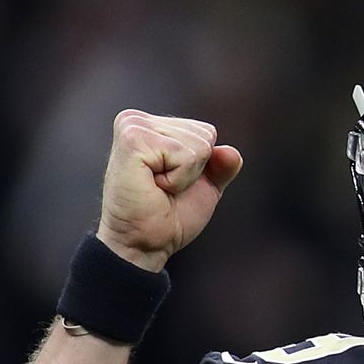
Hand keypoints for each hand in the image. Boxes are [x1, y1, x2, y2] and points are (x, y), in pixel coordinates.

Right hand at [96, 110, 243, 271]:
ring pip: (199, 145)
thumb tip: (231, 153)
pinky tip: (153, 186)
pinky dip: (178, 180)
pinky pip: (185, 155)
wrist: (144, 244)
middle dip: (193, 170)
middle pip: (205, 135)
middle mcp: (138, 119)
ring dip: (184, 176)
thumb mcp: (204, 187)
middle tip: (162, 188)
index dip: (201, 166)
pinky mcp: (132, 139)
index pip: (206, 131)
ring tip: (156, 187)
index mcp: (152, 125)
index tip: (170, 181)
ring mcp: (133, 126)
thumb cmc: (167, 217)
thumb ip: (221, 166)